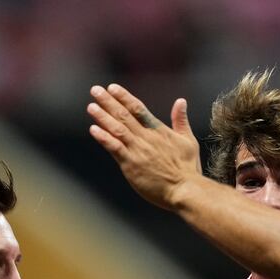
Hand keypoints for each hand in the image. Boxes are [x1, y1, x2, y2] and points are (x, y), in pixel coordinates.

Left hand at [87, 83, 201, 209]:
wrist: (184, 189)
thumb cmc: (188, 168)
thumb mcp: (188, 140)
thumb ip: (181, 120)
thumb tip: (180, 101)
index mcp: (158, 130)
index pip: (138, 108)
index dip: (124, 97)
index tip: (112, 88)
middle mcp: (146, 137)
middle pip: (124, 115)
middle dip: (108, 102)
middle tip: (95, 90)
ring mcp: (138, 150)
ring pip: (117, 129)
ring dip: (103, 117)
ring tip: (91, 106)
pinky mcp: (131, 164)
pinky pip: (115, 148)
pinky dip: (104, 138)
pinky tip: (94, 129)